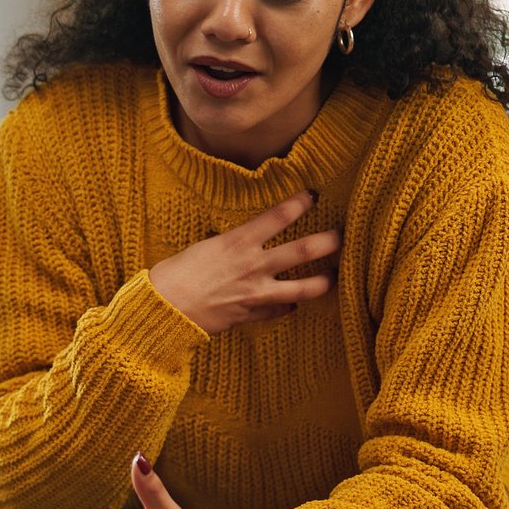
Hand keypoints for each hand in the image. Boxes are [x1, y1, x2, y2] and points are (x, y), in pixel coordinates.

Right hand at [149, 189, 338, 333]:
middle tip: (343, 235)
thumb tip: (245, 241)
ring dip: (324, 281)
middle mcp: (254, 265)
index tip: (314, 194)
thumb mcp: (206, 247)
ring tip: (334, 276)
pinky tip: (293, 305)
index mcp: (239, 242)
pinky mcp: (251, 314)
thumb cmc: (176, 273)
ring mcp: (256, 293)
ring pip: (303, 288)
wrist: (165, 308)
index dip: (300, 202)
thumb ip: (232, 244)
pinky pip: (279, 311)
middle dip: (329, 241)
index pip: (279, 215)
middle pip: (303, 250)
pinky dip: (287, 307)